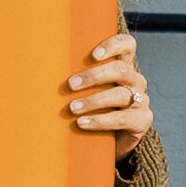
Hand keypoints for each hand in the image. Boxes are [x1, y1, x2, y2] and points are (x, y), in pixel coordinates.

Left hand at [66, 31, 151, 151]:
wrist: (112, 141)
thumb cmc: (94, 108)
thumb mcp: (88, 90)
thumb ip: (77, 78)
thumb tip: (44, 69)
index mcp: (123, 66)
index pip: (127, 45)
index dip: (113, 45)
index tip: (94, 55)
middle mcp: (135, 80)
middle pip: (120, 70)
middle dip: (94, 76)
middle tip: (71, 84)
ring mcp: (141, 100)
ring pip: (120, 95)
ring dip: (93, 101)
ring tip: (72, 108)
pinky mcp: (142, 120)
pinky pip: (121, 119)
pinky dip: (100, 121)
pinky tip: (82, 123)